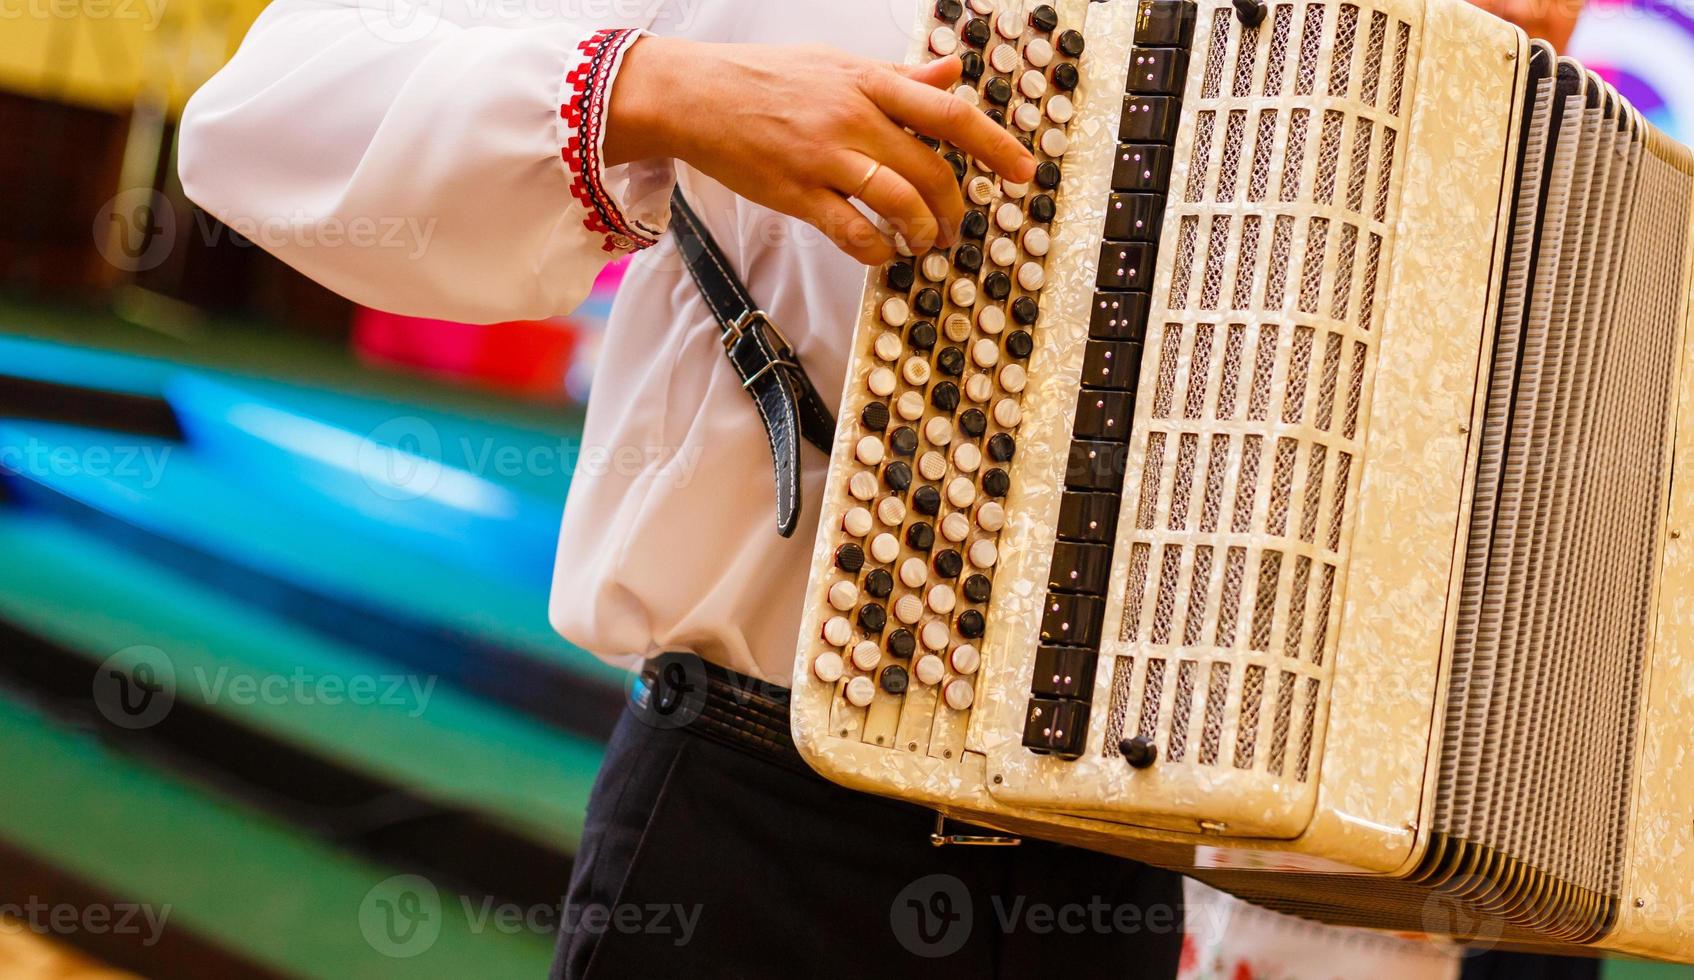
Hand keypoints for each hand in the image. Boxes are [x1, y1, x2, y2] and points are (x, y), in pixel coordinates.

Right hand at [606, 38, 1036, 264]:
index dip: (995, 145)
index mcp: (869, 82)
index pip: (950, 113)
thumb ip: (899, 75)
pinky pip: (852, 229)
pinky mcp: (796, 191)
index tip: (1024, 171)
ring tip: (924, 243)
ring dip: (922, 231)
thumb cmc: (766, 77)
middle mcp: (854, 117)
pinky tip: (884, 254)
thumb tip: (953, 72)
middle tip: (956, 225)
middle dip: (955, 206)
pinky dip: (877, 248)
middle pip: (931, 168)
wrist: (694, 93)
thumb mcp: (838, 63)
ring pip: (898, 201)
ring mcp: (824, 157)